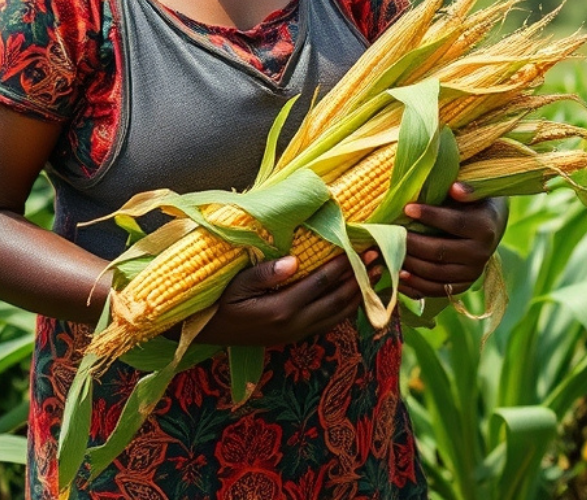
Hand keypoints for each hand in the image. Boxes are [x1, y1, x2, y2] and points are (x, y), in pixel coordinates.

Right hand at [197, 250, 381, 346]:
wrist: (206, 330)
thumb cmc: (219, 300)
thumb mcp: (236, 283)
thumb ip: (264, 273)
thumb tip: (294, 261)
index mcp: (280, 309)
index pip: (321, 283)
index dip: (343, 266)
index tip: (361, 248)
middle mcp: (293, 325)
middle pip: (337, 301)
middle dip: (361, 280)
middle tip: (380, 259)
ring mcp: (295, 334)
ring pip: (338, 315)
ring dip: (360, 295)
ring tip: (378, 275)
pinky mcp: (294, 337)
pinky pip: (329, 323)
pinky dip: (347, 308)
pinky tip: (357, 295)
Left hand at [399, 184, 508, 299]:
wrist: (489, 228)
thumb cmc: (473, 204)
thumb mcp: (474, 193)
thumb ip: (465, 190)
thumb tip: (455, 188)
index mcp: (485, 228)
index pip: (455, 223)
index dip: (430, 216)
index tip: (406, 208)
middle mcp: (481, 254)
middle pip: (440, 251)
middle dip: (412, 243)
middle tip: (391, 234)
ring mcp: (472, 273)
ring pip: (435, 273)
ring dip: (410, 264)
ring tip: (390, 253)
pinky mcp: (462, 286)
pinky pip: (436, 290)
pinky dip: (415, 285)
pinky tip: (398, 275)